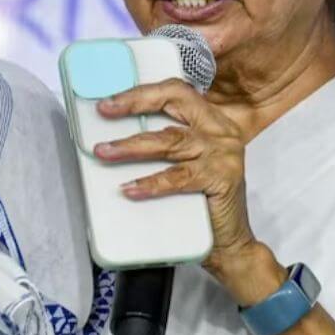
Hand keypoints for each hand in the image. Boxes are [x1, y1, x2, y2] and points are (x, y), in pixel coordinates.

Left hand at [93, 79, 264, 278]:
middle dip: (136, 104)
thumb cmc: (202, 203)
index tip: (110, 101)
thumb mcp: (184, 163)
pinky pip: (179, 177)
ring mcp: (224, 153)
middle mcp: (221, 130)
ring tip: (105, 152)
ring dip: (132, 146)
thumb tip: (114, 135)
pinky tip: (130, 188)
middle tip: (105, 112)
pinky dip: (151, 183)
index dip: (141, 93)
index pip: (175, 92)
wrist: (230, 243)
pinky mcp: (223, 178)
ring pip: (170, 141)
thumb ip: (163, 144)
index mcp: (211, 120)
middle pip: (175, 103)